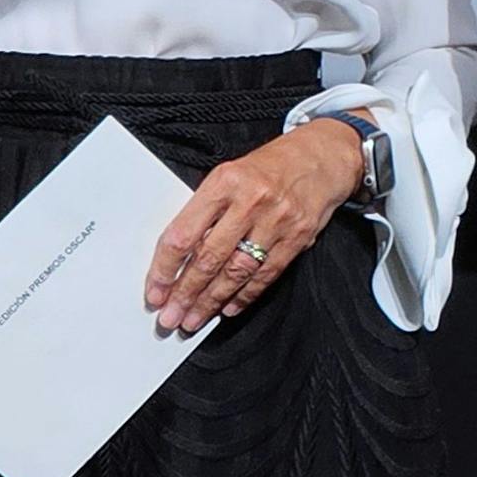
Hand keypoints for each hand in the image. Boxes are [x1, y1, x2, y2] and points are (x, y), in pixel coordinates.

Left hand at [144, 122, 366, 332]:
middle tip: (170, 317)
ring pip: (236, 271)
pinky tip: (228, 308)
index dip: (165, 268)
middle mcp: (251, 201)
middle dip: (185, 294)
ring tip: (193, 319)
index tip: (155, 291)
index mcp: (224, 182)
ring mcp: (277, 220)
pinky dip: (245, 295)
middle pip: (209, 258)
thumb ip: (205, 211)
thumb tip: (178, 258)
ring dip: (211, 301)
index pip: (184, 234)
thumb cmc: (269, 168)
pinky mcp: (298, 237)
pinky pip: (266, 274)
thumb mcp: (229, 175)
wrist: (321, 158)